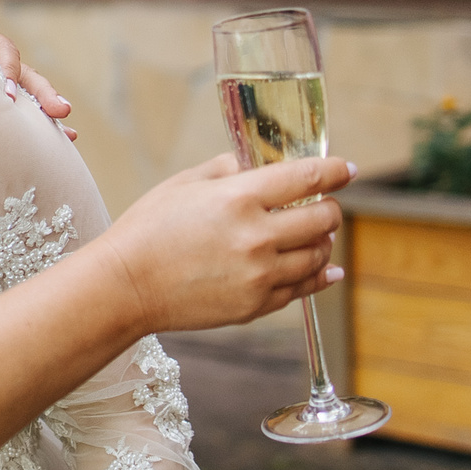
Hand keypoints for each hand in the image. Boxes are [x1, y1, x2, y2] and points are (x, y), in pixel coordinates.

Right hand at [93, 154, 350, 332]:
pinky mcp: (255, 306)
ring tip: (313, 235)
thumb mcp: (185, 184)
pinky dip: (318, 276)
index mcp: (239, 198)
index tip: (346, 169)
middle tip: (325, 205)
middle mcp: (257, 237)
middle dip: (330, 208)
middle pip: (323, 219)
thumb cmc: (147, 229)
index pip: (308, 178)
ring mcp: (259, 275)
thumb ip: (229, 169)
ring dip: (323, 242)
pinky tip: (325, 269)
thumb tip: (259, 163)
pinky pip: (302, 289)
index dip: (335, 170)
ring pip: (318, 256)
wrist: (124, 286)